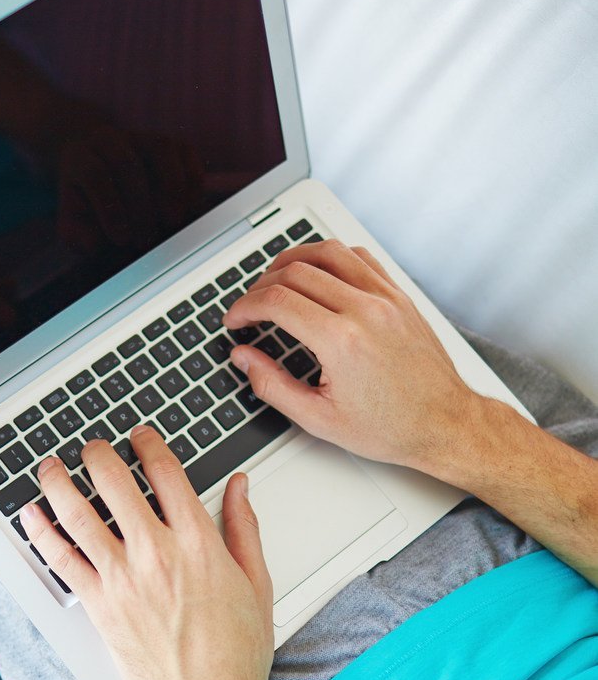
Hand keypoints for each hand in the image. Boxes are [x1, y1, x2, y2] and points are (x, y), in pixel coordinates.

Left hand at [19, 426, 272, 679]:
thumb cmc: (236, 654)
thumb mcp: (257, 583)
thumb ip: (244, 528)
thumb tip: (240, 487)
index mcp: (199, 542)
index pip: (166, 473)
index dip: (148, 445)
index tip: (140, 437)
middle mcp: (156, 553)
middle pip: (115, 483)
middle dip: (99, 455)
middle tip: (91, 447)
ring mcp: (123, 579)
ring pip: (79, 514)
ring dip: (59, 482)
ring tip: (50, 467)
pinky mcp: (100, 606)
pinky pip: (61, 559)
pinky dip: (41, 532)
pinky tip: (31, 515)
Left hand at [57, 126, 203, 254]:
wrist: (97, 159)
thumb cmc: (87, 197)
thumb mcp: (72, 216)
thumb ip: (75, 232)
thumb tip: (92, 244)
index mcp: (82, 157)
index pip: (95, 176)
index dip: (111, 209)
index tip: (121, 239)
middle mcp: (110, 140)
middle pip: (128, 164)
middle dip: (140, 207)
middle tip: (147, 240)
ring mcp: (140, 136)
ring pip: (160, 148)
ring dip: (171, 187)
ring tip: (174, 221)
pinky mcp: (167, 141)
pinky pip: (185, 151)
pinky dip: (191, 178)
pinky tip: (191, 206)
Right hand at [224, 239, 476, 474]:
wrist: (443, 423)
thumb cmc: (391, 426)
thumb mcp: (319, 419)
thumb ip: (273, 385)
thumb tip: (244, 358)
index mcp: (340, 342)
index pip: (277, 301)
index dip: (245, 307)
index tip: (236, 319)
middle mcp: (364, 310)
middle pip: (295, 271)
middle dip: (260, 285)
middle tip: (250, 307)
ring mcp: (385, 298)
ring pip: (327, 252)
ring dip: (292, 259)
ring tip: (275, 278)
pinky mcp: (399, 296)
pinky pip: (359, 257)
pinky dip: (331, 257)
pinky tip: (319, 273)